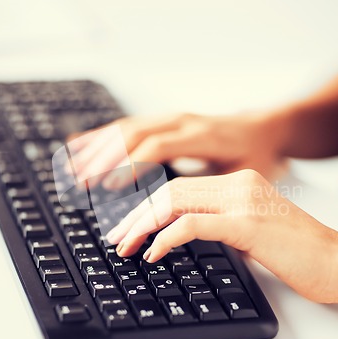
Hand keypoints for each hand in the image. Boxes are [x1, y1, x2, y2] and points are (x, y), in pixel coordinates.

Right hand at [66, 111, 285, 188]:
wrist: (266, 127)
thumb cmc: (257, 155)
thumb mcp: (244, 174)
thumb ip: (215, 190)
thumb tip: (187, 219)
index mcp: (202, 135)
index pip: (157, 148)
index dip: (130, 166)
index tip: (107, 187)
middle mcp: (182, 122)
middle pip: (133, 135)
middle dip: (104, 160)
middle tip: (80, 184)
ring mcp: (172, 119)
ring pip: (126, 128)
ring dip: (97, 148)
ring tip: (71, 168)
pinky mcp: (165, 122)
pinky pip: (129, 125)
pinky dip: (104, 136)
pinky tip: (82, 144)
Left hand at [107, 169, 337, 304]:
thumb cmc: (300, 252)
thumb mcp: (253, 230)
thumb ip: (222, 224)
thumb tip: (185, 234)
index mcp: (238, 183)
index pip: (179, 186)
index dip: (147, 205)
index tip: (128, 226)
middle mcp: (238, 184)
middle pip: (170, 190)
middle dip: (136, 215)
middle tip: (115, 238)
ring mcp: (243, 200)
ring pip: (174, 201)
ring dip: (142, 225)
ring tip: (124, 246)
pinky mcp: (247, 223)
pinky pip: (192, 224)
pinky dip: (165, 237)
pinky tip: (152, 254)